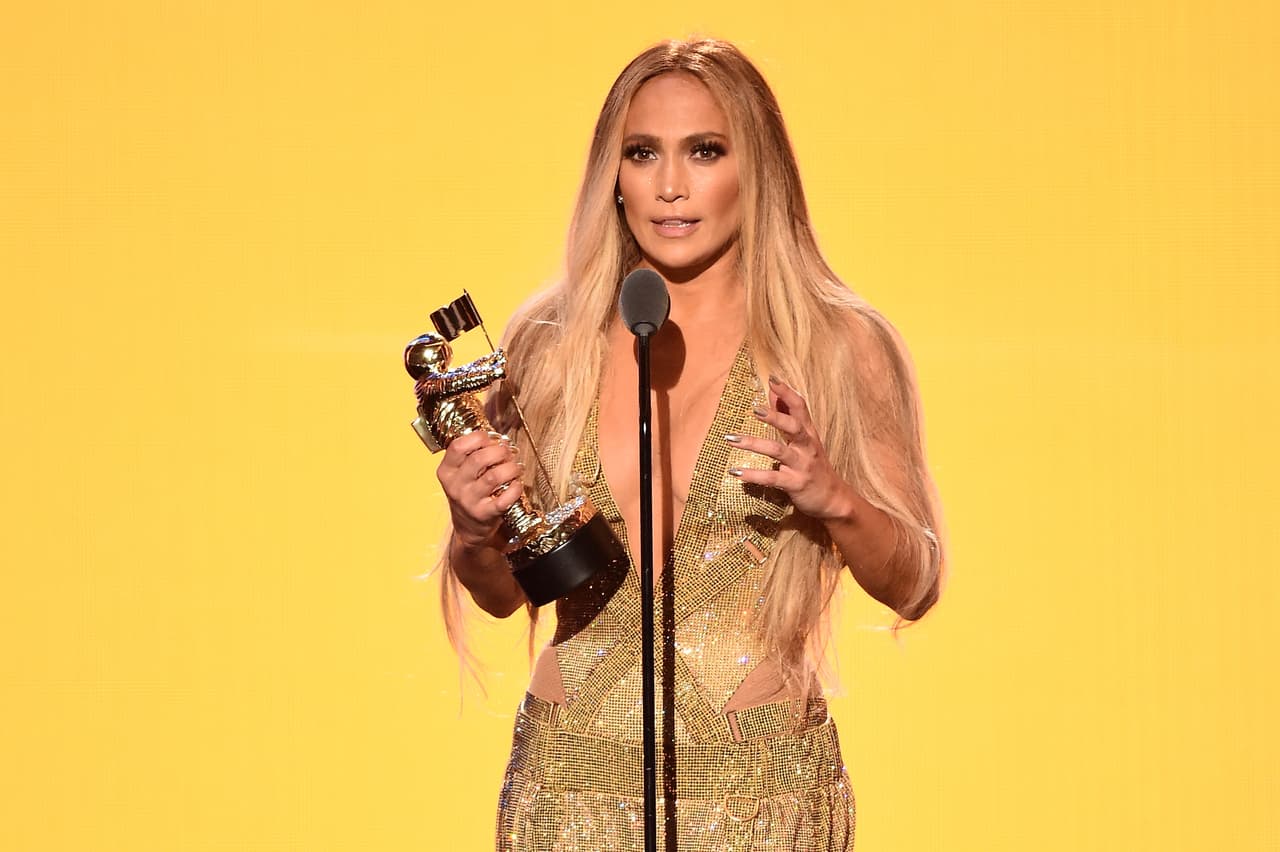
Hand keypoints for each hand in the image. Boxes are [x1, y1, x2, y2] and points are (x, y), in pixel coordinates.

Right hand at [436, 430, 524, 549]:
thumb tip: (499, 438)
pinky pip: (505, 498)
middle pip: (479, 458)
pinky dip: (516, 488)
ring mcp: (469, 501)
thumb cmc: (469, 492)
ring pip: (494, 476)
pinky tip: (517, 484)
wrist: (468, 527)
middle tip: (509, 452)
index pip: (458, 446)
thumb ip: (473, 454)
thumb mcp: (461, 473)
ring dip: (511, 468)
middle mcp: (455, 485)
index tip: (491, 438)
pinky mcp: (484, 514)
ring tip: (516, 467)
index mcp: (447, 471)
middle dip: (500, 451)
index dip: (479, 438)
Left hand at [726, 377, 855, 520]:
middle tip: (754, 409)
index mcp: (809, 434)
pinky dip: (754, 475)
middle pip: (793, 427)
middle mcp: (807, 447)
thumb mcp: (806, 440)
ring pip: (778, 451)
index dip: (787, 393)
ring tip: (731, 439)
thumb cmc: (815, 466)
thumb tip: (773, 393)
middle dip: (775, 417)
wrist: (834, 499)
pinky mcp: (795, 484)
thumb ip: (789, 417)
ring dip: (754, 444)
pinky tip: (736, 471)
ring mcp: (802, 465)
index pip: (801, 407)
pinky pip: (772, 478)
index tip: (772, 379)